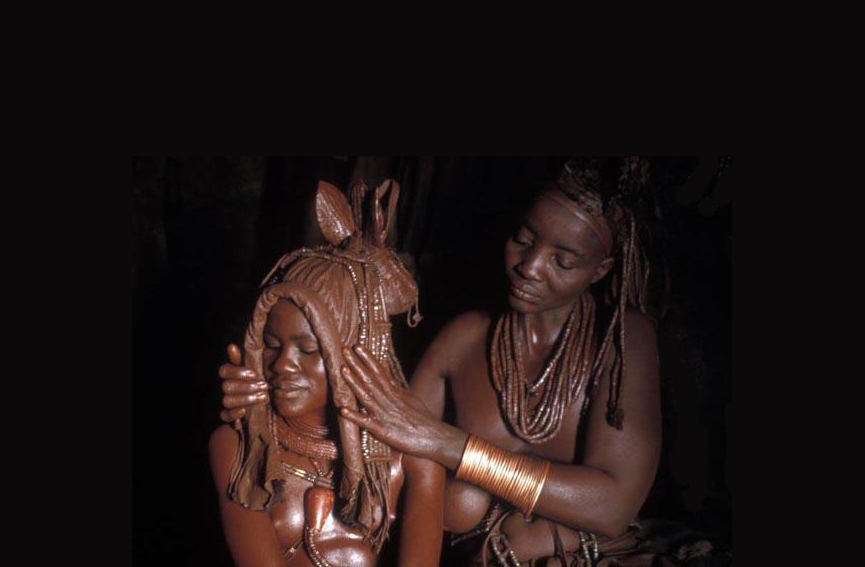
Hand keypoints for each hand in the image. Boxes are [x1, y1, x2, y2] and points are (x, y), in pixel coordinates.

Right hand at [219, 343, 268, 422]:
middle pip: (226, 385)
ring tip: (264, 397)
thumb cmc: (273, 388)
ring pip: (227, 400)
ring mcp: (230, 403)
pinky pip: (225, 416)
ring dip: (245, 398)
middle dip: (246, 385)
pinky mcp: (232, 418)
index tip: (253, 373)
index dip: (237, 371)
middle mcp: (230, 388)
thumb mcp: (267, 371)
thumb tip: (240, 339)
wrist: (283, 412)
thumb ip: (254, 356)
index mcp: (236, 376)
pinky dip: (233, 413)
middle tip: (265, 385)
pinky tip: (244, 411)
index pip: (225, 370)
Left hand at [340, 345, 466, 467]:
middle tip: (344, 350)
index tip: (357, 346)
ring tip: (342, 370)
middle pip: (370, 379)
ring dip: (354, 383)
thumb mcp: (410, 399)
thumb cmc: (422, 419)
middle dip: (356, 364)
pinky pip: (366, 422)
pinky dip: (355, 416)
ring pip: (366, 396)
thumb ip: (397, 390)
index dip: (367, 359)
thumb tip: (389, 379)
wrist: (434, 437)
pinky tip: (343, 410)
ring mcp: (384, 414)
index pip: (379, 371)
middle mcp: (388, 400)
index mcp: (394, 392)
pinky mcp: (382, 431)